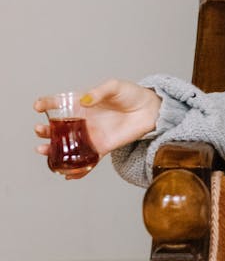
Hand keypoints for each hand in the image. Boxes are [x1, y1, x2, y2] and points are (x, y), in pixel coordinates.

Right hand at [34, 80, 161, 159]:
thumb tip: (85, 101)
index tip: (38, 107)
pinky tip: (66, 174)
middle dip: (44, 131)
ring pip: (67, 146)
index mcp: (82, 103)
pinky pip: (86, 160)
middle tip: (39, 131)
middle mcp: (83, 120)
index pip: (58, 103)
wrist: (149, 110)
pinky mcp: (102, 148)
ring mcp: (91, 135)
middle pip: (58, 128)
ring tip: (43, 150)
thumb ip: (99, 92)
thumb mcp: (114, 86)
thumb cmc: (131, 94)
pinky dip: (76, 169)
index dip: (46, 104)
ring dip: (53, 150)